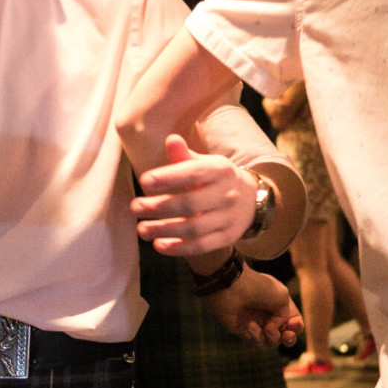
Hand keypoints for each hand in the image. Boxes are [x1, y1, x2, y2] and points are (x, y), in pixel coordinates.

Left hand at [132, 134, 256, 255]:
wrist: (252, 200)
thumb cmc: (217, 179)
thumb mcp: (205, 164)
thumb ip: (185, 156)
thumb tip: (171, 140)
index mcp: (220, 171)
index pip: (193, 173)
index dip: (168, 177)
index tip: (144, 181)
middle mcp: (227, 195)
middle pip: (190, 203)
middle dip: (160, 207)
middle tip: (136, 207)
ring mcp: (228, 218)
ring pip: (194, 228)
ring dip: (165, 230)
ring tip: (142, 229)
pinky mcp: (226, 237)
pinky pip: (201, 246)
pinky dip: (179, 248)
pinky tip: (159, 245)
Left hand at [204, 267, 301, 348]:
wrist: (232, 287)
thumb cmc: (258, 288)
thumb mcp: (282, 297)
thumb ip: (286, 316)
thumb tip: (273, 329)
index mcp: (279, 305)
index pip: (293, 322)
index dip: (296, 327)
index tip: (293, 324)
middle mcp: (268, 315)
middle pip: (284, 336)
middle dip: (289, 339)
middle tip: (286, 336)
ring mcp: (256, 323)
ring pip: (271, 342)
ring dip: (272, 337)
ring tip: (267, 328)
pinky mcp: (243, 331)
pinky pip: (255, 342)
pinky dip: (256, 336)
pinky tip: (251, 325)